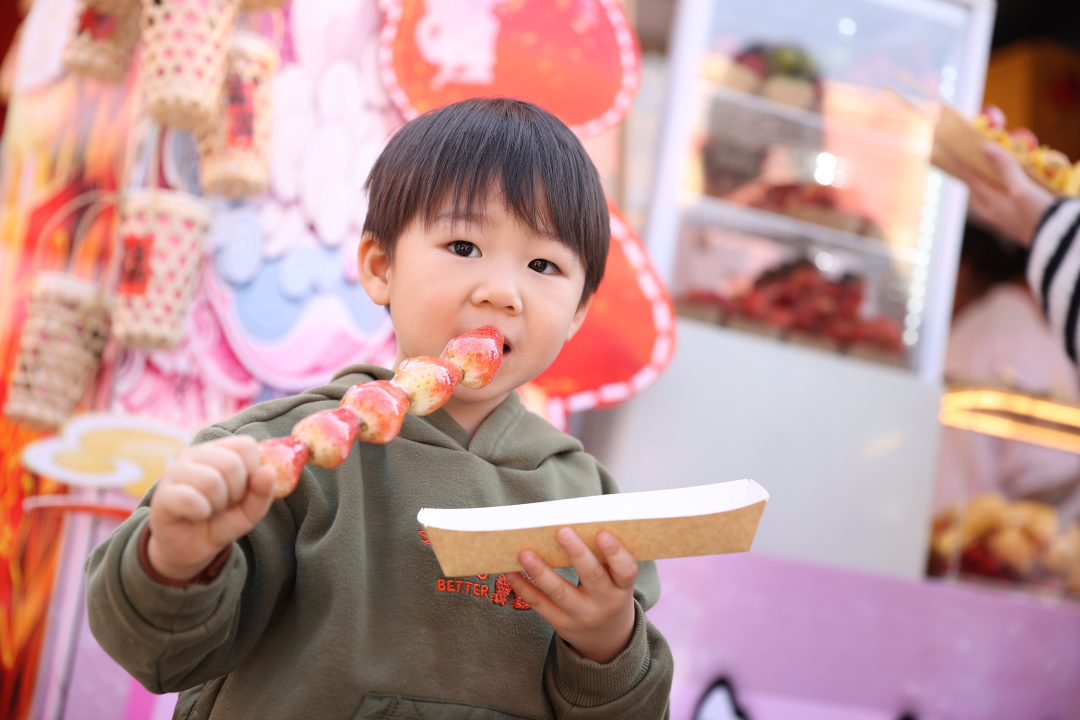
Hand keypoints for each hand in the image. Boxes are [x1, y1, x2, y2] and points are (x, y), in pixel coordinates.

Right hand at [148, 436, 275, 580]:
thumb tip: (268, 472)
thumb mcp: (250, 511)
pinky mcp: (162, 494)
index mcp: (218, 451)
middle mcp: (194, 454)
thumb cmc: (220, 521)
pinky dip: (201, 512)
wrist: (189, 549)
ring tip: (209, 510)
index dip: (252, 472)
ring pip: (211, 481)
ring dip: (218, 504)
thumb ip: (262, 492)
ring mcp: (175, 472)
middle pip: (231, 463)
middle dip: (236, 492)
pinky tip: (196, 515)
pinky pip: (190, 498)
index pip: (245, 445)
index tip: (242, 490)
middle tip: (223, 504)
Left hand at [506, 528, 637, 663]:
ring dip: (541, 571)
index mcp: (623, 589)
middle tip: (562, 531)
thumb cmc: (609, 594)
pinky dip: (523, 586)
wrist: (606, 639)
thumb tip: (576, 522)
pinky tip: (510, 571)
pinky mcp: (560, 623)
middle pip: (592, 577)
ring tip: (525, 553)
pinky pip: (539, 604)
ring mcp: (581, 616)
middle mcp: (605, 604)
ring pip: (559, 592)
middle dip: (577, 554)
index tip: (602, 533)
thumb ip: (604, 559)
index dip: (615, 553)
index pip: (626, 571)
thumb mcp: (617, 581)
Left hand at [952, 140, 1054, 247]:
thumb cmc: (1036, 214)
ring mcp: (1000, 220)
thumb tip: (985, 147)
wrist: (1055, 242)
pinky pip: (996, 204)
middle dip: (970, 175)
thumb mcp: (1021, 189)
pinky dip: (994, 192)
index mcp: (989, 202)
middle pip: (974, 189)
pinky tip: (1002, 190)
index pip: (971, 178)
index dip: (962, 163)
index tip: (953, 151)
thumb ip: (1004, 169)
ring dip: (981, 184)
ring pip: (984, 198)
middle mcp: (990, 212)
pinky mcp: (1011, 224)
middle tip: (966, 161)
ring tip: (982, 173)